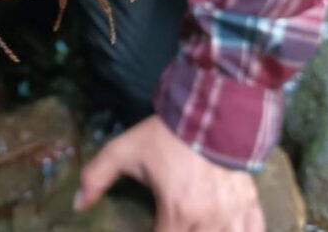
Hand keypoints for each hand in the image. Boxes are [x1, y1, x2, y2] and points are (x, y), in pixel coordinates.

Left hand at [75, 115, 264, 231]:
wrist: (211, 108)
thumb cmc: (165, 134)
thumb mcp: (124, 150)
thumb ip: (96, 176)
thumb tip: (77, 205)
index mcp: (177, 210)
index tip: (148, 231)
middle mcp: (209, 220)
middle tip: (167, 226)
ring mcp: (234, 215)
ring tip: (190, 229)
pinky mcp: (250, 205)